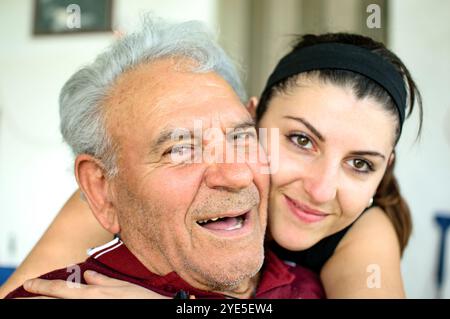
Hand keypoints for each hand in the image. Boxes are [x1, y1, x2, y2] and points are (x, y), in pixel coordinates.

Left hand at [22, 270, 169, 298]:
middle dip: (36, 300)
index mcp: (93, 295)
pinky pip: (74, 312)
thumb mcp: (123, 286)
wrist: (156, 310)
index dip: (42, 287)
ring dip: (49, 304)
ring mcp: (91, 312)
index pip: (60, 290)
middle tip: (20, 299)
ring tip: (34, 301)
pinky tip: (60, 305)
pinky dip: (64, 307)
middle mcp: (88, 305)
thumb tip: (87, 276)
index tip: (28, 284)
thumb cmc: (142, 300)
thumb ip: (102, 281)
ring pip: (62, 309)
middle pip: (55, 303)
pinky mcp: (98, 315)